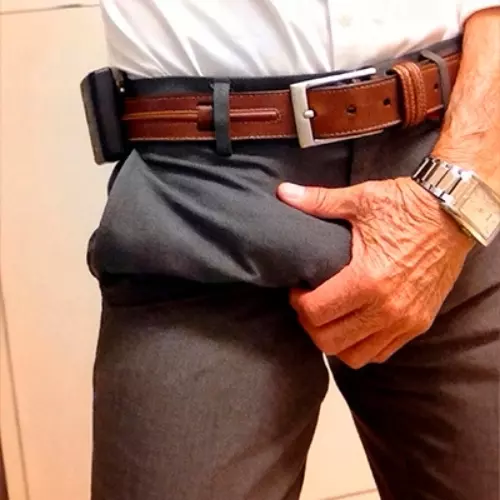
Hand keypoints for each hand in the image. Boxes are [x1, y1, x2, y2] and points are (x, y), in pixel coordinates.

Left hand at [277, 177, 473, 367]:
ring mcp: (405, 321)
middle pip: (330, 341)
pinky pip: (381, 353)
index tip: (298, 289)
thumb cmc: (406, 206)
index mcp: (368, 279)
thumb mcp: (360, 200)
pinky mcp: (419, 324)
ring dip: (334, 341)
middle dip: (310, 325)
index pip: (316, 312)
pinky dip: (361, 346)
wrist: (453, 214)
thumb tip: (282, 192)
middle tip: (308, 305)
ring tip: (329, 317)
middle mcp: (387, 308)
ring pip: (355, 356)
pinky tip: (353, 325)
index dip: (297, 303)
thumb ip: (317, 201)